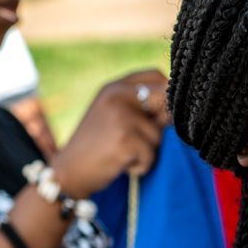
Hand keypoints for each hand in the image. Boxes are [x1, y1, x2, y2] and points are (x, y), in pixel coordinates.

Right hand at [51, 70, 169, 198]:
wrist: (68, 172)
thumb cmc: (97, 146)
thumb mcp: (114, 116)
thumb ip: (142, 108)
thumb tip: (178, 109)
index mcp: (114, 87)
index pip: (155, 75)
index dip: (167, 95)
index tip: (161, 115)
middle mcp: (117, 95)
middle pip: (165, 101)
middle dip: (162, 123)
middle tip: (142, 139)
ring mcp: (120, 116)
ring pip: (160, 135)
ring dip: (148, 150)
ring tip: (123, 153)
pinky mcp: (124, 140)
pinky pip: (151, 155)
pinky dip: (142, 165)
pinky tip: (122, 164)